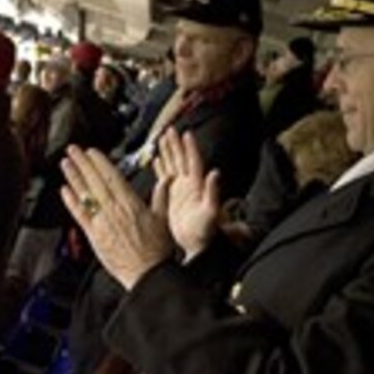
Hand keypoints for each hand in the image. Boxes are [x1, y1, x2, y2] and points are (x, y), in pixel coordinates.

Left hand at [60, 146, 173, 289]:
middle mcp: (114, 210)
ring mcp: (102, 223)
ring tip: (65, 163)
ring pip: (85, 195)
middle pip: (95, 181)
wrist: (148, 274)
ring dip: (73, 177)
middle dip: (82, 163)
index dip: (100, 162)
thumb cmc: (157, 250)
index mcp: (131, 203)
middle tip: (72, 149)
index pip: (112, 176)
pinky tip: (64, 190)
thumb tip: (166, 180)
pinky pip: (80, 215)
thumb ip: (161, 197)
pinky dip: (71, 202)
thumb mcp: (163, 219)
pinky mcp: (94, 236)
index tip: (92, 151)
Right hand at [153, 129, 219, 260]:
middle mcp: (189, 185)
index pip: (193, 161)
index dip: (190, 147)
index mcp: (197, 186)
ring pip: (173, 165)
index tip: (186, 133)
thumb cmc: (205, 231)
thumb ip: (213, 192)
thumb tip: (215, 173)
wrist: (196, 244)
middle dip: (175, 144)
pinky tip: (157, 160)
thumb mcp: (211, 212)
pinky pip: (165, 177)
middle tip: (169, 129)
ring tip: (162, 138)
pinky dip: (161, 168)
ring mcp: (181, 190)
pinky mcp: (173, 197)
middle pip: (181, 159)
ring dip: (168, 151)